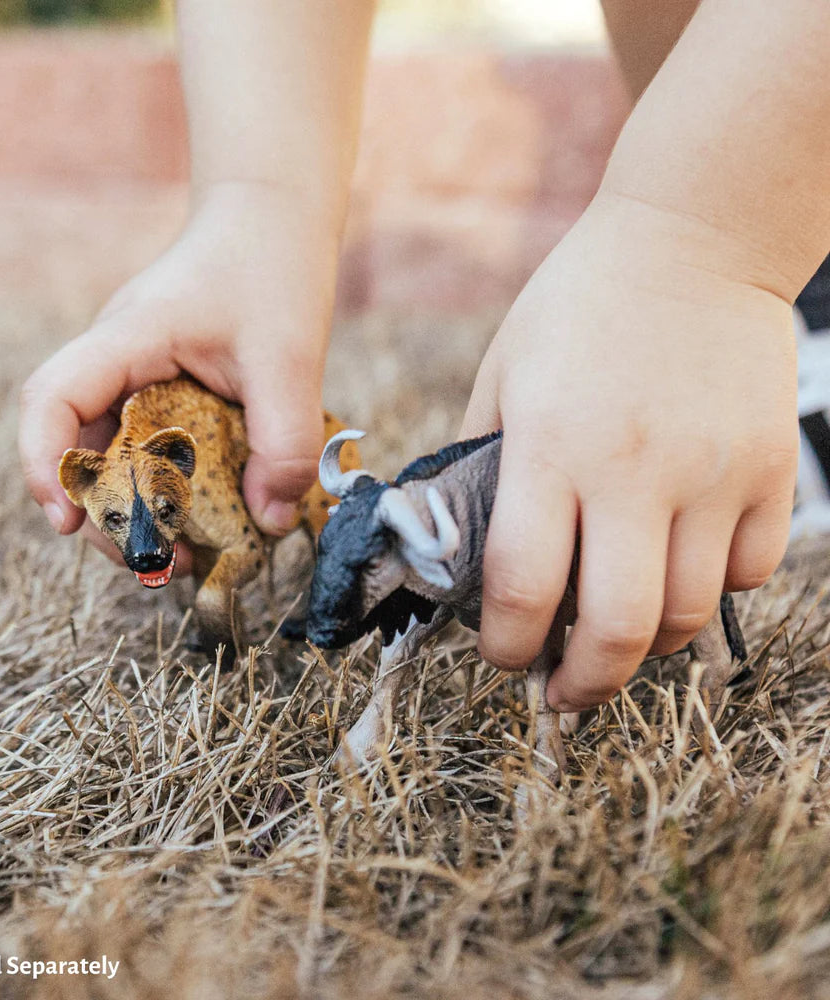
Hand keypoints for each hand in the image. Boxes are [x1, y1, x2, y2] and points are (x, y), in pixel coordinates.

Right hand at [18, 182, 338, 563]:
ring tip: (184, 554)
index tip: (64, 520)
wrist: (274, 218)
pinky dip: (170, 488)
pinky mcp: (167, 391)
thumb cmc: (274, 269)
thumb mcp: (290, 358)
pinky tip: (206, 515)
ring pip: (112, 457)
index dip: (43, 463)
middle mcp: (118, 362)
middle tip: (155, 561)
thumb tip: (270, 520)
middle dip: (104, 514)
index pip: (51, 398)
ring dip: (138, 510)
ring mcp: (139, 377)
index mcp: (127, 340)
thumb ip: (285, 441)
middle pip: (76, 448)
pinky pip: (151, 448)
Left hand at [461, 193, 797, 711]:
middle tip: (564, 691)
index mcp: (551, 444)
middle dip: (584, 683)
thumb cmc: (578, 307)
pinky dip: (712, 591)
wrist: (694, 237)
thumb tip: (455, 543)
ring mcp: (714, 472)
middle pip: (619, 627)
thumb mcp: (503, 374)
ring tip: (616, 636)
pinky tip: (680, 568)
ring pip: (688, 613)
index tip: (502, 654)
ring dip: (645, 646)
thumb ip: (478, 462)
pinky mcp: (771, 468)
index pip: (523, 583)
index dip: (506, 643)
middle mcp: (634, 468)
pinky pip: (749, 572)